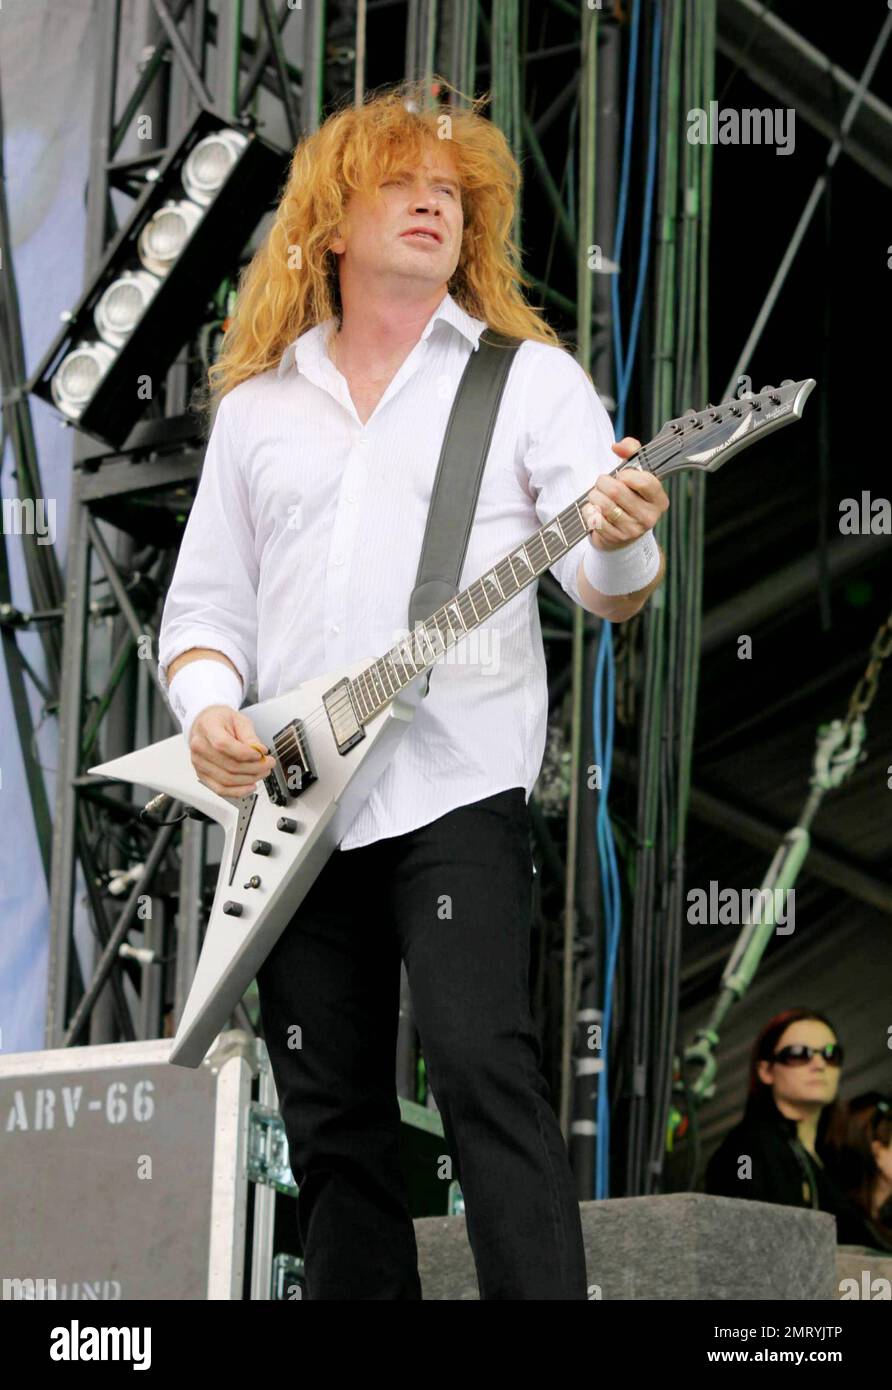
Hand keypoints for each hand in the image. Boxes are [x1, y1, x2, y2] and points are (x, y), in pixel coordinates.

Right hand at [189, 705, 275, 798]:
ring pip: (227, 780)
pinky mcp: (202, 774)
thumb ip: (250, 736)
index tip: (261, 754)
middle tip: (268, 764)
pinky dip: (237, 791)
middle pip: (229, 765)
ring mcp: (199, 763)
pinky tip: (250, 786)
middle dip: (254, 768)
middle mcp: (200, 747)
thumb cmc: (221, 720)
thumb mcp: (239, 720)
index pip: (224, 745)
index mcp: (207, 728)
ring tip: (262, 773)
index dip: (246, 753)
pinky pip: (220, 789)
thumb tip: (260, 750)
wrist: (206, 724)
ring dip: (249, 779)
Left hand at [580, 437, 669, 552]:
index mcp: (659, 499)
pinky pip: (595, 518)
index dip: (627, 474)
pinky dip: (589, 510)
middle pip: (617, 491)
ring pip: (603, 504)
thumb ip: (631, 452)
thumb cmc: (629, 497)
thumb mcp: (635, 474)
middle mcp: (649, 517)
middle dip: (603, 482)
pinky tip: (594, 510)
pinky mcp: (615, 538)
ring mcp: (632, 530)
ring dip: (594, 495)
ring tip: (597, 495)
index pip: (645, 482)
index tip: (621, 475)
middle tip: (603, 483)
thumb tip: (618, 447)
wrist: (623, 533)